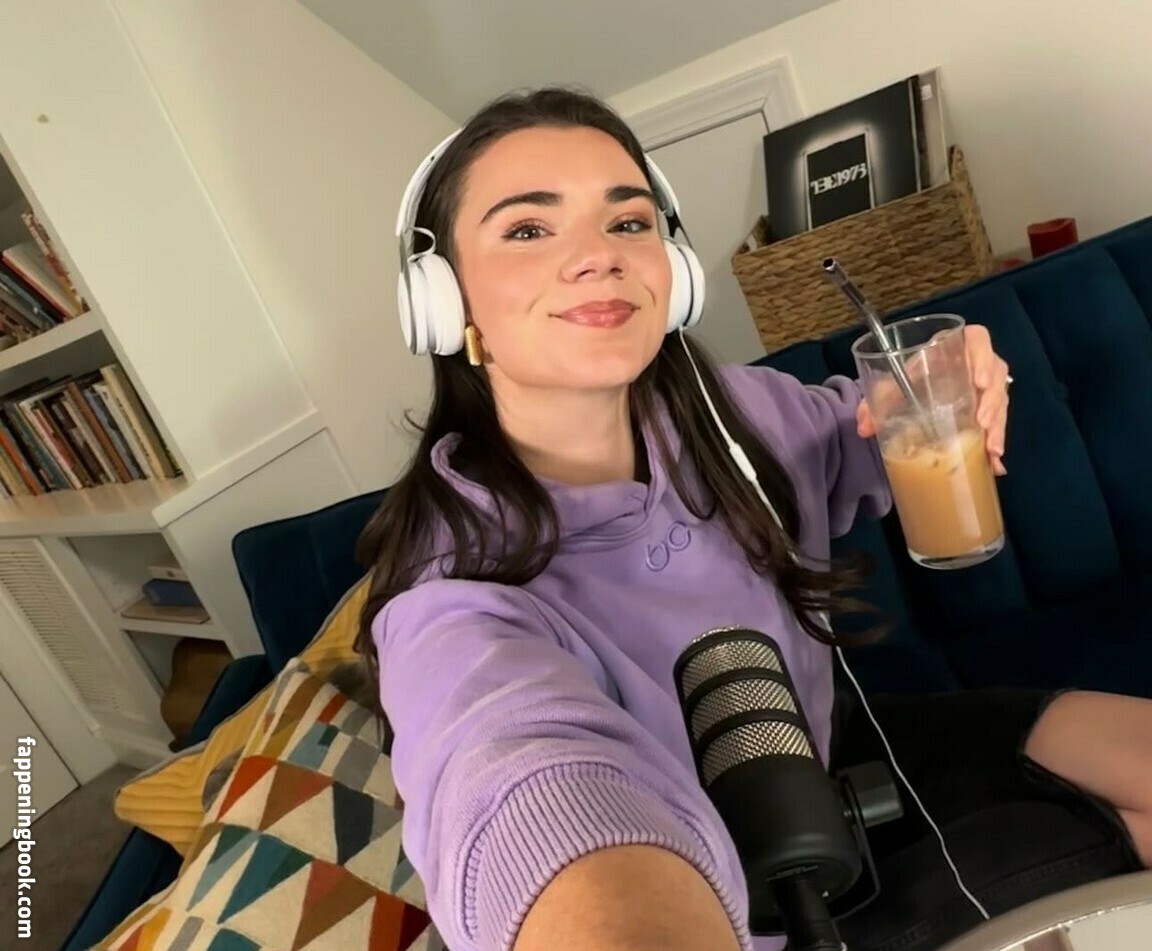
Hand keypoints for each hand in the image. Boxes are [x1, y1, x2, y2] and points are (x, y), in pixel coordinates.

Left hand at [856, 324, 1010, 475]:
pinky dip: (996, 442)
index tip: (980, 382)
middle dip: (992, 400)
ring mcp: (987, 385)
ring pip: (1001, 400)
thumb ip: (879, 398)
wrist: (921, 382)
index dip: (983, 357)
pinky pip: (999, 421)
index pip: (978, 339)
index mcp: (955, 346)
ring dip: (998, 425)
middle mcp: (977, 363)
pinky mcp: (990, 406)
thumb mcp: (895, 383)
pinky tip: (994, 463)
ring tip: (992, 449)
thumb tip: (864, 428)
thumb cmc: (912, 374)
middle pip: (997, 374)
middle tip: (983, 421)